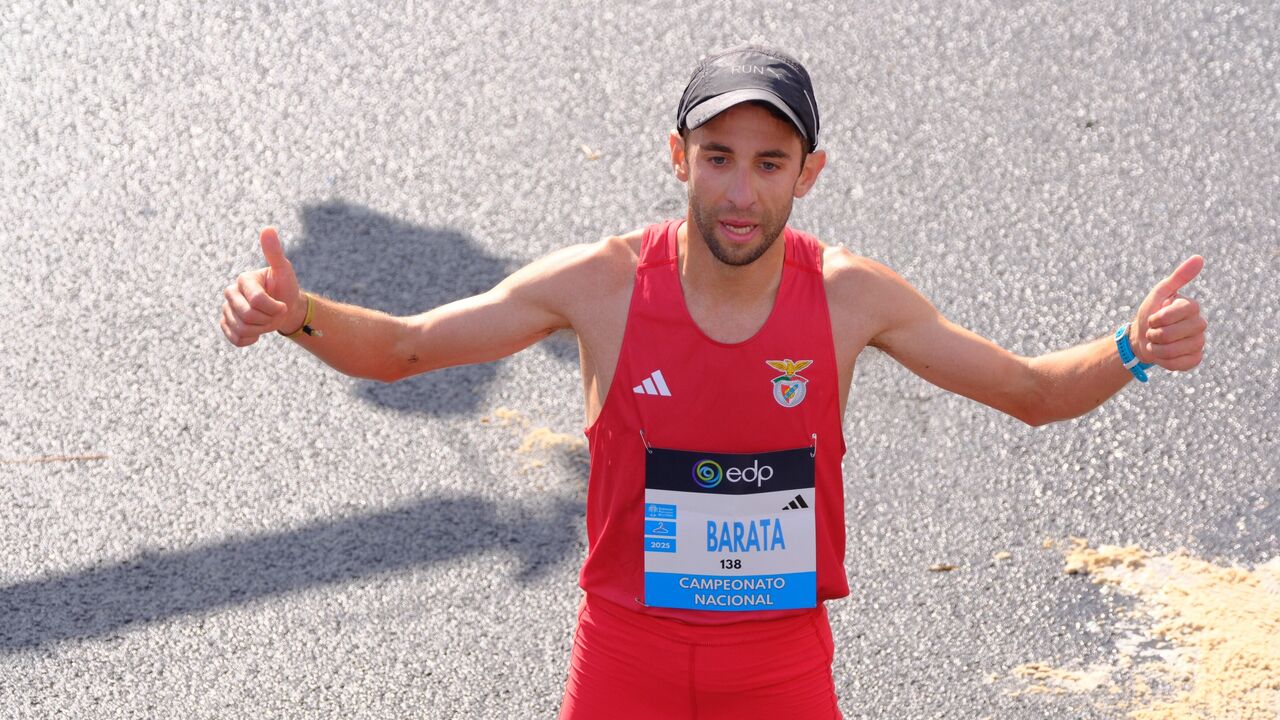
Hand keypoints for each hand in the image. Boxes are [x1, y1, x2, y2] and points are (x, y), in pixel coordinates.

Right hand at [220, 227, 303, 345]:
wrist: (285, 308)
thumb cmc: (286, 288)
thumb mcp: (284, 270)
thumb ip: (274, 252)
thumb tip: (268, 229)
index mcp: (244, 280)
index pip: (257, 300)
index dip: (274, 307)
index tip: (283, 305)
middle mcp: (231, 293)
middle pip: (248, 316)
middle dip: (267, 319)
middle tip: (274, 314)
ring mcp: (227, 309)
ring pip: (241, 329)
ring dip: (260, 330)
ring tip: (266, 321)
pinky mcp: (226, 324)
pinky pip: (234, 339)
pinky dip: (249, 340)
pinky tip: (257, 334)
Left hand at [1130, 255, 1206, 370]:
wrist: (1140, 339)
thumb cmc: (1149, 314)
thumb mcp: (1159, 294)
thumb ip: (1178, 277)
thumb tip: (1199, 258)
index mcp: (1192, 307)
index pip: (1182, 311)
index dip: (1160, 317)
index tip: (1153, 317)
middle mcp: (1200, 324)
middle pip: (1176, 333)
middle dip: (1156, 334)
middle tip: (1152, 331)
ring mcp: (1199, 342)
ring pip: (1177, 350)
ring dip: (1157, 348)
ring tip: (1155, 342)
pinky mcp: (1195, 359)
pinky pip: (1181, 364)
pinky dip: (1165, 361)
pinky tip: (1162, 355)